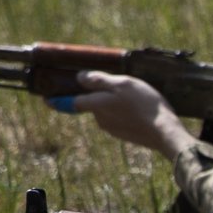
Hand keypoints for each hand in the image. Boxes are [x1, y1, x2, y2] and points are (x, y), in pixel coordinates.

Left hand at [61, 70, 184, 153]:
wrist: (165, 132)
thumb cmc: (144, 104)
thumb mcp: (122, 84)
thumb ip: (99, 81)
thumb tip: (79, 77)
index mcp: (96, 106)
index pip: (71, 102)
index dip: (58, 100)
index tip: (46, 99)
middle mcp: (101, 120)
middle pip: (92, 105)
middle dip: (97, 97)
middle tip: (115, 86)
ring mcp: (114, 129)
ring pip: (107, 113)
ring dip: (114, 105)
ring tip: (134, 96)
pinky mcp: (127, 135)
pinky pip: (120, 120)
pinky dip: (125, 114)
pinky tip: (141, 109)